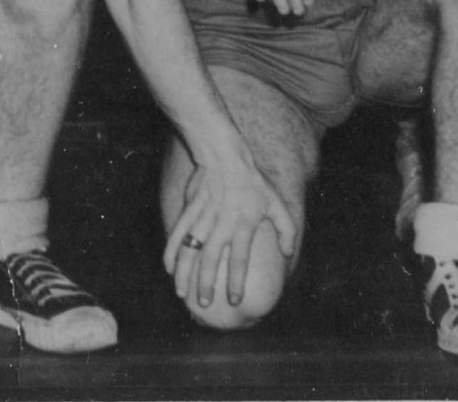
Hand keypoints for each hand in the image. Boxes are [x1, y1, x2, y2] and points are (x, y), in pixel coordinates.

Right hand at [165, 156, 297, 310]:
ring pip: (191, 249)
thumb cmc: (253, 181)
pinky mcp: (189, 209)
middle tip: (203, 303)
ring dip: (185, 272)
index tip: (234, 299)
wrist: (224, 155)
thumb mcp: (277, 203)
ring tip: (181, 293)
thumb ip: (286, 230)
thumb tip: (289, 254)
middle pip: (210, 259)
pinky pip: (178, 233)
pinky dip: (172, 250)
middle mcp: (222, 224)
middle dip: (205, 284)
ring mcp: (203, 217)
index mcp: (244, 225)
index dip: (236, 281)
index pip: (239, 259)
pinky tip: (168, 267)